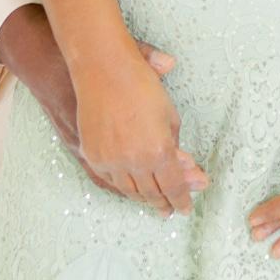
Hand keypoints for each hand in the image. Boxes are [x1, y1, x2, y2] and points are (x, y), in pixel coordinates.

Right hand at [72, 45, 209, 218]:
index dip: (181, 199)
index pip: (173, 186)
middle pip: (152, 193)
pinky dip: (123, 187)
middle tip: (170, 209)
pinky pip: (110, 180)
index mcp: (159, 151)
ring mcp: (111, 160)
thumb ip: (174, 143)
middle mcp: (134, 161)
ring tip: (152, 202)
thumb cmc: (141, 85)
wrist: (104, 70)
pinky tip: (130, 188)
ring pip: (130, 191)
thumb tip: (177, 164)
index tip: (186, 208)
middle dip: (163, 203)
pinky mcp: (93, 155)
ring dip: (143, 198)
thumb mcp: (169, 114)